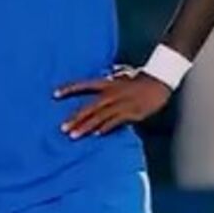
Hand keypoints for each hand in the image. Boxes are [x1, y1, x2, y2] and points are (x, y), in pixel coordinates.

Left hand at [55, 70, 171, 138]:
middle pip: (89, 107)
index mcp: (108, 83)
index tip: (54, 94)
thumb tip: (100, 89)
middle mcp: (111, 93)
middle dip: (75, 118)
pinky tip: (97, 134)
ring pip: (99, 117)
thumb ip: (109, 84)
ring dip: (86, 126)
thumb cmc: (140, 80)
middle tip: (63, 128)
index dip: (69, 89)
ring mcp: (120, 103)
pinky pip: (115, 121)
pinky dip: (106, 128)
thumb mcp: (121, 77)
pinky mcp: (130, 112)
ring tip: (74, 135)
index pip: (84, 85)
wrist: (158, 81)